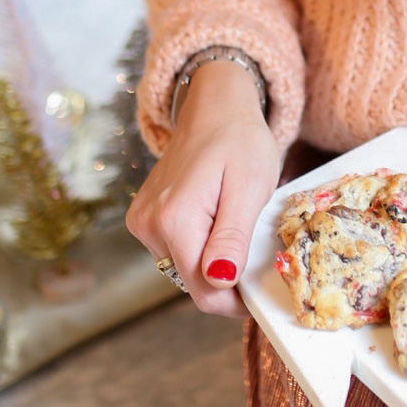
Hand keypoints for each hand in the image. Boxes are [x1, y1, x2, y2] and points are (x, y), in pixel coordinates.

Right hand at [126, 60, 280, 315]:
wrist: (214, 106)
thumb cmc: (239, 141)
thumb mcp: (249, 187)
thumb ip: (231, 237)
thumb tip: (219, 281)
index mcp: (174, 221)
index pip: (206, 293)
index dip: (238, 301)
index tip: (264, 287)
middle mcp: (149, 227)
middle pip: (194, 285)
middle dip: (228, 278)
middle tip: (255, 245)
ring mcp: (142, 224)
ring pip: (186, 271)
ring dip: (214, 261)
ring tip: (235, 223)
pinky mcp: (144, 220)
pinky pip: (178, 252)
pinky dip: (201, 247)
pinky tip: (216, 219)